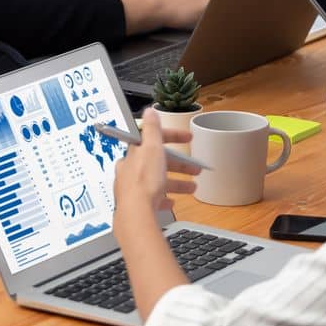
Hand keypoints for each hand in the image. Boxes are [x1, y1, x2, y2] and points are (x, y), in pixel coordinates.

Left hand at [112, 108, 197, 228]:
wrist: (136, 214)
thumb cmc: (143, 182)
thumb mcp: (152, 148)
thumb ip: (152, 129)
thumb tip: (149, 111)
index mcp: (133, 153)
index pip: (154, 139)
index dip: (173, 137)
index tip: (188, 139)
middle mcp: (130, 170)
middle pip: (158, 162)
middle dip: (179, 165)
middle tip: (195, 168)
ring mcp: (132, 188)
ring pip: (157, 182)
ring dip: (176, 183)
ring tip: (192, 187)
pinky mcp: (136, 205)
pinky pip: (152, 199)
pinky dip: (164, 199)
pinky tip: (171, 202)